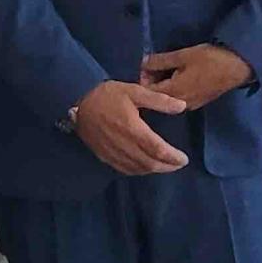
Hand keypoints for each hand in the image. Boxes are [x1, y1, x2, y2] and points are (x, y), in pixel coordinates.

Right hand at [70, 80, 189, 175]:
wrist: (77, 101)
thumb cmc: (108, 94)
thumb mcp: (135, 91)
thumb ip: (159, 100)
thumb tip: (182, 106)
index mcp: (133, 129)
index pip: (157, 150)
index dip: (172, 158)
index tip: (184, 159)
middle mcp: (123, 145)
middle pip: (149, 163)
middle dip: (167, 167)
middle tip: (178, 164)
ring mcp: (112, 153)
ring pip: (137, 169)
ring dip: (154, 170)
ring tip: (166, 166)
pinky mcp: (104, 156)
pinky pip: (124, 169)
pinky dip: (138, 171)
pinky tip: (145, 167)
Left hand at [139, 43, 253, 111]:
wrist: (238, 67)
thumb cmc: (210, 59)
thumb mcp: (182, 56)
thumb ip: (159, 61)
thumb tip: (141, 63)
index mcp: (173, 93)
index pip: (147, 91)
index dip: (141, 78)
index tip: (142, 65)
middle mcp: (179, 103)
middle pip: (157, 95)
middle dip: (151, 81)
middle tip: (151, 64)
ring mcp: (190, 105)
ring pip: (168, 96)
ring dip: (163, 84)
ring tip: (163, 68)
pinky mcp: (198, 102)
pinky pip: (178, 96)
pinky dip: (173, 86)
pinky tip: (176, 74)